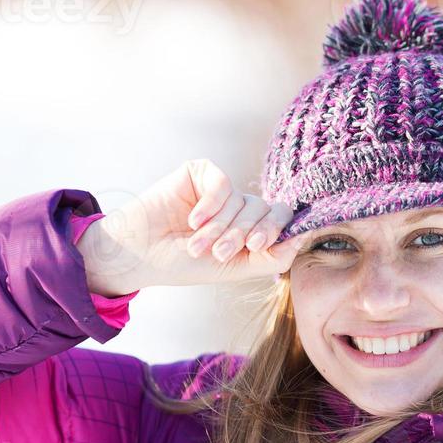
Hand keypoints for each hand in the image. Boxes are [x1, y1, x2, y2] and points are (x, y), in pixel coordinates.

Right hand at [76, 159, 300, 294]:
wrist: (140, 254)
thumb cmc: (184, 265)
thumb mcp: (234, 269)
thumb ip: (272, 258)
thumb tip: (303, 238)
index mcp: (252, 229)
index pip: (282, 221)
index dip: (275, 231)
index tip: (255, 245)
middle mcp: (241, 208)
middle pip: (266, 210)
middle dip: (242, 234)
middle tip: (219, 252)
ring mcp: (223, 190)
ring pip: (242, 201)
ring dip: (219, 228)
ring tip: (196, 244)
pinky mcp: (202, 173)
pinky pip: (223, 183)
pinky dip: (210, 205)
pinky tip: (192, 220)